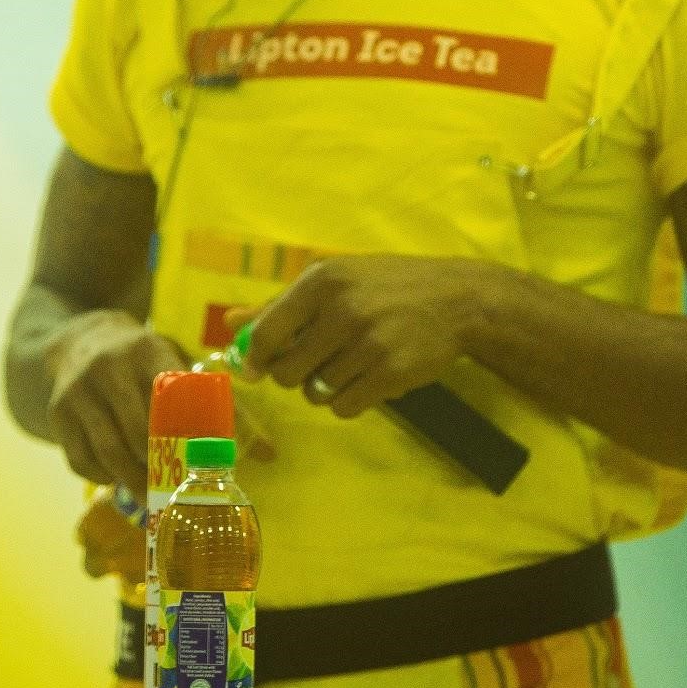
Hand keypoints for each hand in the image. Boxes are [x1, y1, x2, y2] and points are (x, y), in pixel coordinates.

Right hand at [43, 310, 185, 489]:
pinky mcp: (57, 412)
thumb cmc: (137, 358)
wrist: (79, 340)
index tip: (197, 462)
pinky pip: (80, 459)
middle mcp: (108, 368)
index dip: (183, 435)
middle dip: (157, 466)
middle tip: (173, 489)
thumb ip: (198, 390)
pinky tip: (115, 477)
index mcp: (145, 350)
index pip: (168, 398)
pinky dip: (101, 476)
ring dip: (130, 480)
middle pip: (137, 431)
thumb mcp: (167, 355)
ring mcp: (78, 391)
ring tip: (148, 496)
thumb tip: (234, 435)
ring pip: (107, 451)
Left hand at [242, 256, 510, 417]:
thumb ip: (281, 305)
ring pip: (316, 392)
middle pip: (286, 372)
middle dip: (294, 376)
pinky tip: (366, 380)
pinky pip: (344, 407)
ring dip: (325, 388)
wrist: (456, 299)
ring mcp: (368, 342)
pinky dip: (348, 402)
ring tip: (348, 366)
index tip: (258, 368)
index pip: (266, 333)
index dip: (256, 358)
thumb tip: (230, 323)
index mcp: (322, 280)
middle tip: (314, 364)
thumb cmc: (385, 286)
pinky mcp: (390, 373)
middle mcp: (342, 309)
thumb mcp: (335, 280)